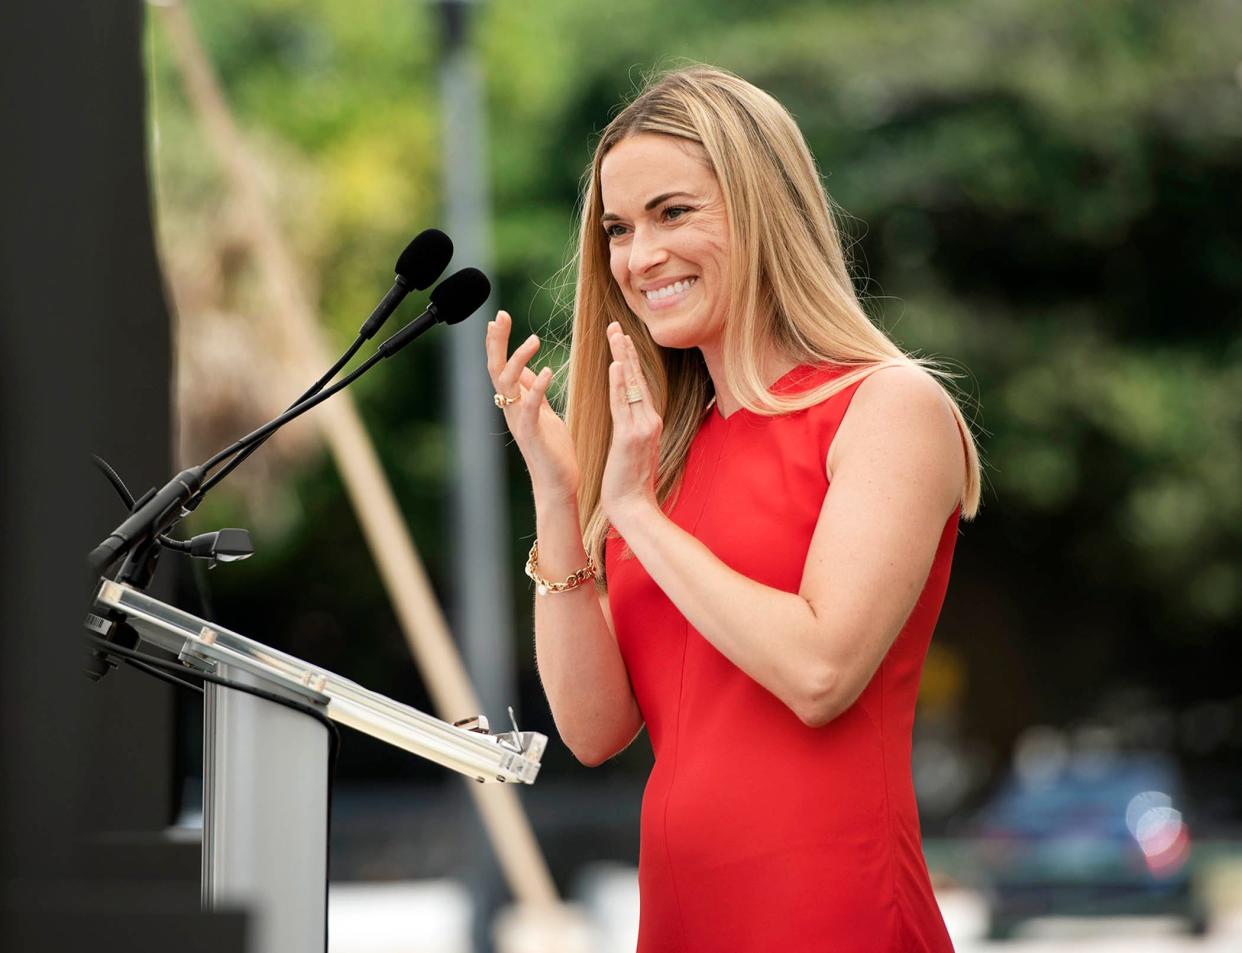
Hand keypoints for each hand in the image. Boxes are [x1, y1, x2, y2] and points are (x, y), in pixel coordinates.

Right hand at [485, 310, 579, 499]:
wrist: (558, 485)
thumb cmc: (554, 451)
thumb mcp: (544, 414)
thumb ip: (534, 393)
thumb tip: (529, 371)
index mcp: (515, 403)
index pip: (502, 366)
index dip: (499, 342)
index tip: (500, 317)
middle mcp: (511, 409)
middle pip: (496, 369)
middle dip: (497, 342)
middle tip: (500, 316)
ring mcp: (520, 421)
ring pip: (508, 384)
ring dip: (519, 359)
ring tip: (534, 340)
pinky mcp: (533, 434)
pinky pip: (530, 406)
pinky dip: (537, 387)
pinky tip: (549, 370)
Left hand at [600, 322, 662, 528]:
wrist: (635, 508)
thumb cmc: (631, 485)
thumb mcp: (635, 452)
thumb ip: (634, 432)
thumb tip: (629, 421)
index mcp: (650, 423)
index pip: (639, 385)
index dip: (630, 361)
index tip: (622, 339)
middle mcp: (650, 421)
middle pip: (638, 378)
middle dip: (626, 350)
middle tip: (615, 326)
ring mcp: (643, 428)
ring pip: (632, 386)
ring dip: (623, 358)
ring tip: (615, 334)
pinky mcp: (630, 437)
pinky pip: (623, 405)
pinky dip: (620, 383)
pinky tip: (615, 364)